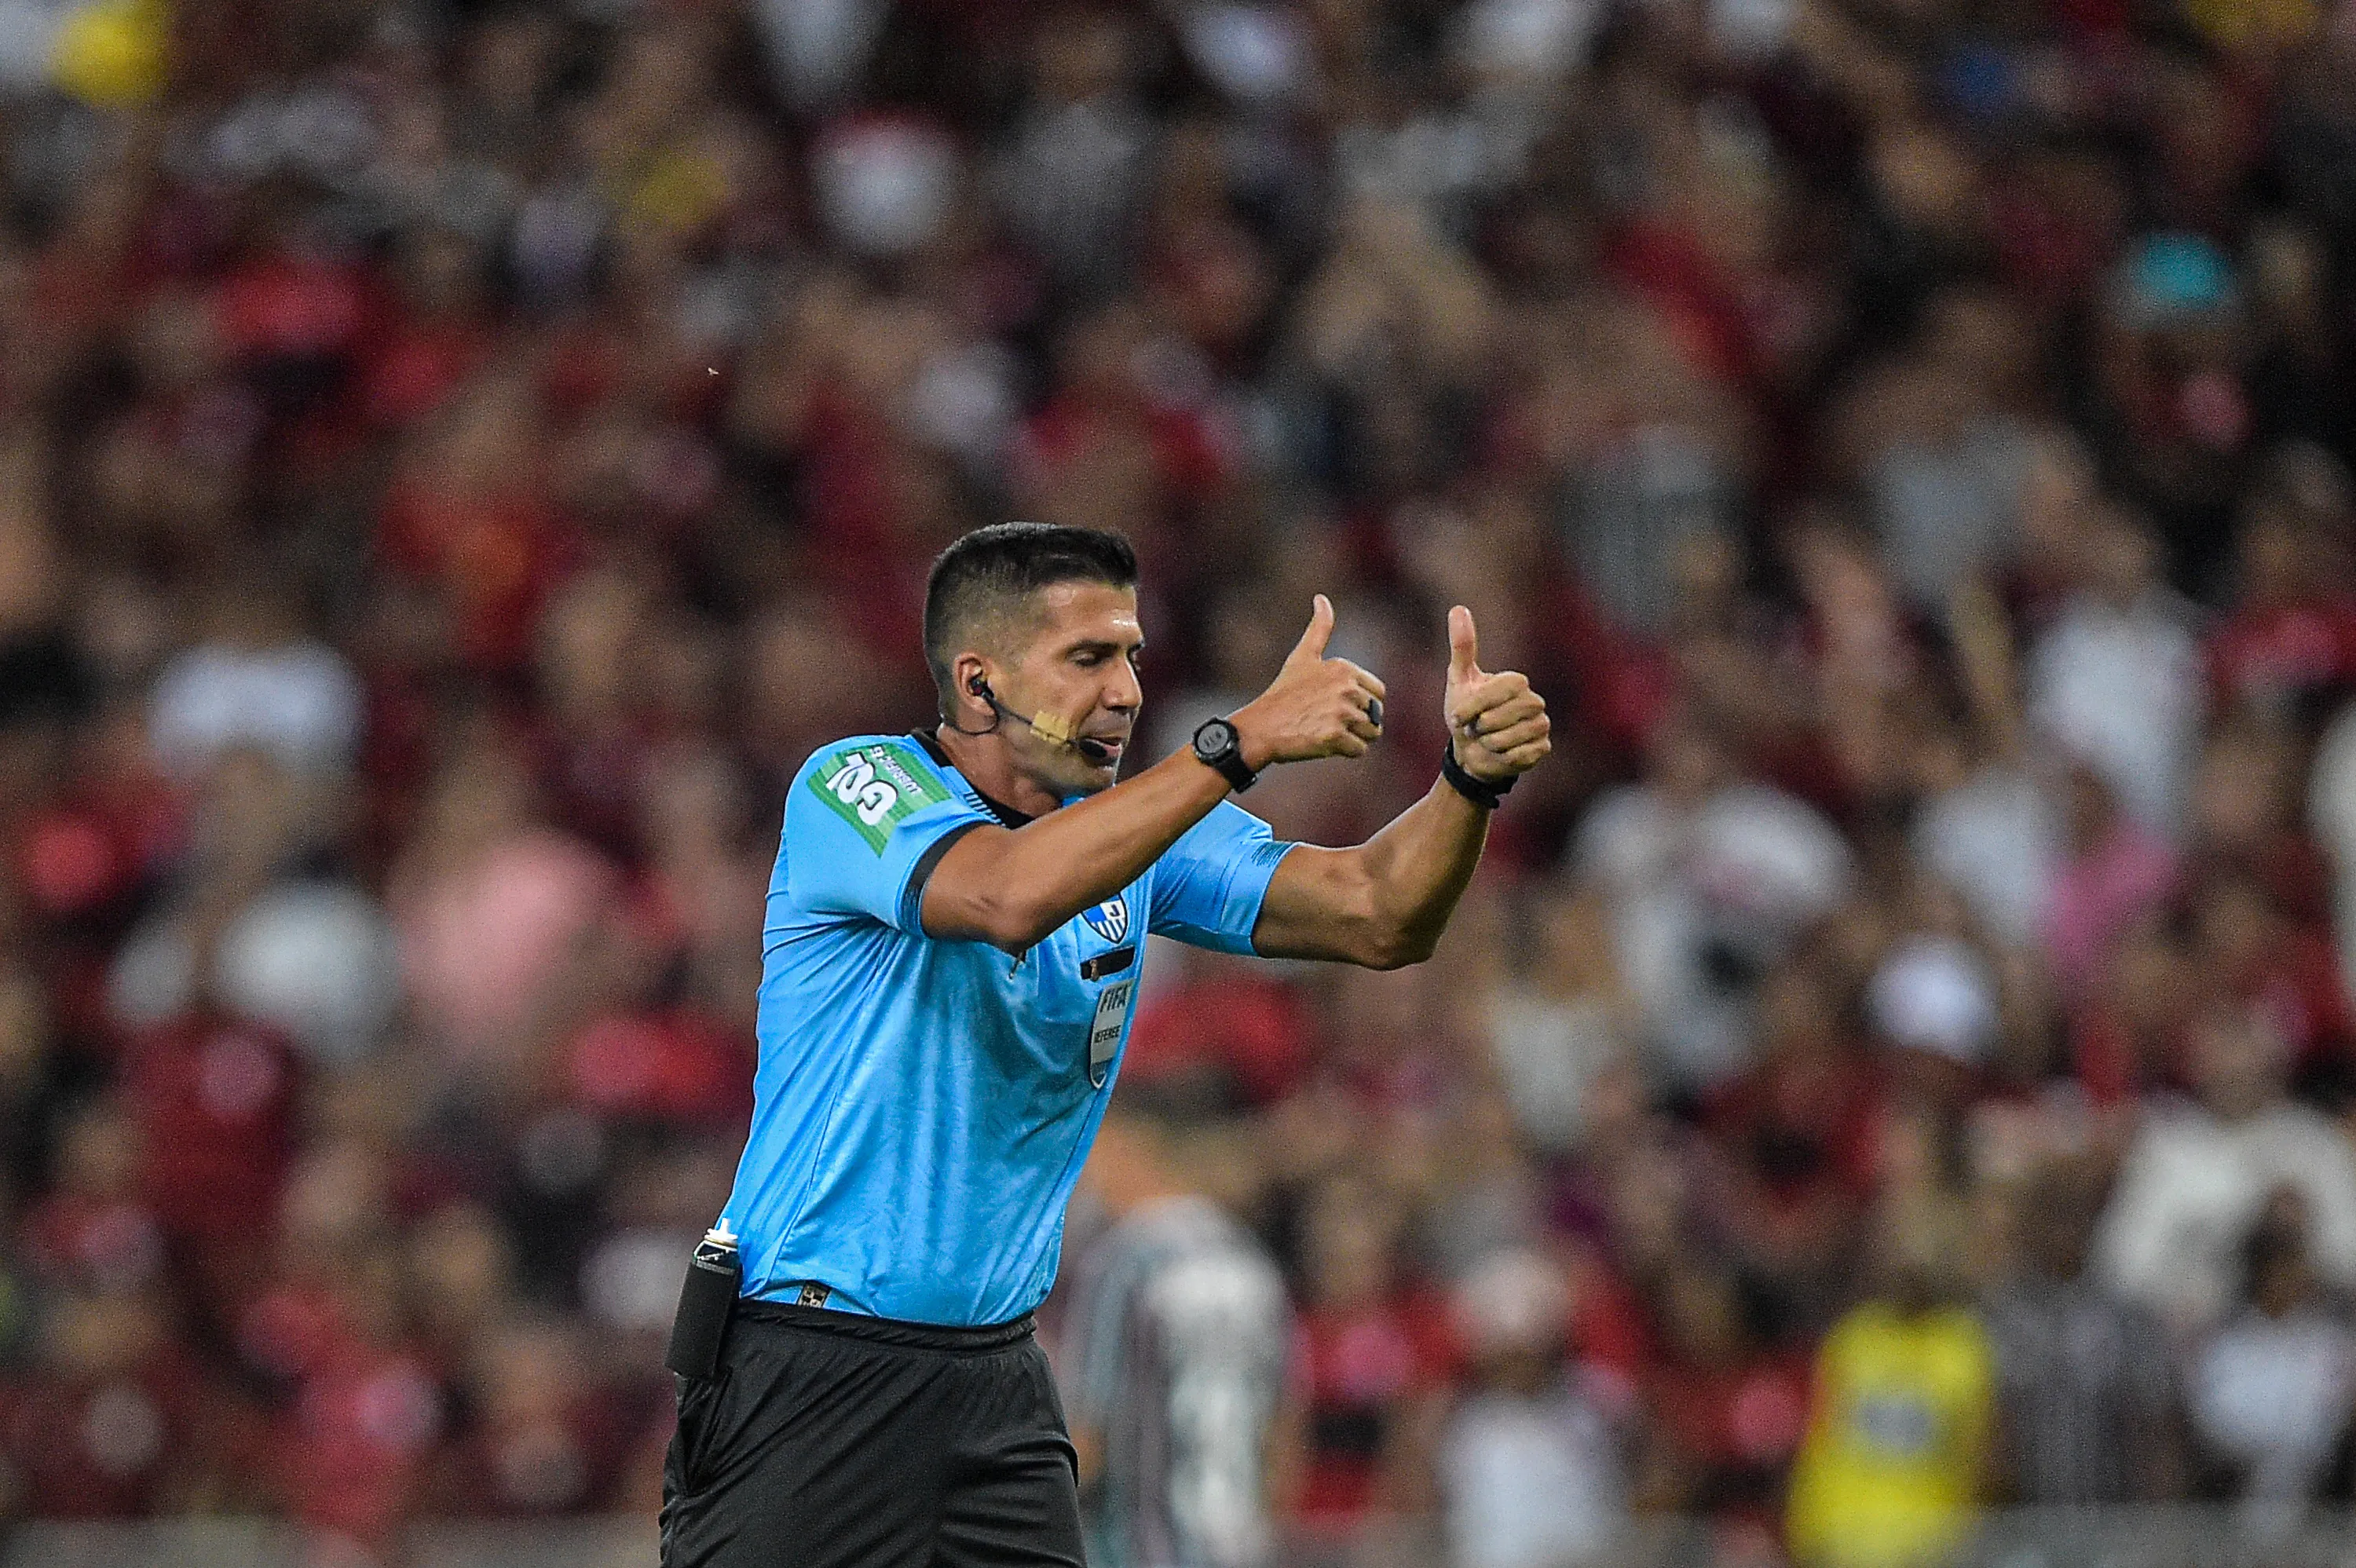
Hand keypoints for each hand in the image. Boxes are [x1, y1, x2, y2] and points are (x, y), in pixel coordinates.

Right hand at [1231, 595, 1387, 768]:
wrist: (1260, 728)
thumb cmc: (1282, 694)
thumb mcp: (1302, 657)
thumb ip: (1319, 628)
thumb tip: (1321, 597)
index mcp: (1344, 669)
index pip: (1378, 693)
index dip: (1360, 703)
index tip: (1334, 704)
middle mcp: (1346, 689)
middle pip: (1376, 714)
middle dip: (1357, 722)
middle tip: (1327, 720)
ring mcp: (1341, 714)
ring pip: (1371, 733)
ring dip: (1353, 737)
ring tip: (1327, 732)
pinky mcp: (1335, 738)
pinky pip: (1359, 750)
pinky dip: (1345, 751)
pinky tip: (1323, 743)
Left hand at [1445, 606, 1548, 781]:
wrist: (1470, 753)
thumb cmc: (1465, 714)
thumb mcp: (1459, 680)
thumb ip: (1462, 646)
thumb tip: (1458, 608)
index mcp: (1516, 682)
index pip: (1498, 690)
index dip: (1474, 706)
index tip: (1457, 717)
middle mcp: (1534, 701)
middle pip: (1503, 716)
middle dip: (1480, 726)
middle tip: (1476, 728)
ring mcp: (1541, 725)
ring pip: (1510, 738)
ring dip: (1489, 743)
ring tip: (1487, 741)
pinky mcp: (1542, 748)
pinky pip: (1520, 755)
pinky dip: (1502, 757)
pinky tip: (1499, 754)